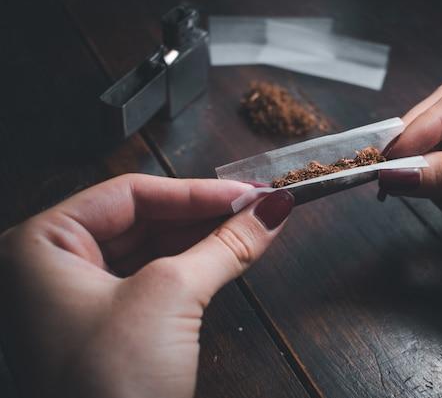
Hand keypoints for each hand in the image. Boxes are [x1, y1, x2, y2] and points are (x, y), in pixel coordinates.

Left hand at [0, 174, 293, 397]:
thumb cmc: (108, 386)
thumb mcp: (170, 298)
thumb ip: (226, 245)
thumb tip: (273, 209)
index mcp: (41, 246)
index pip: (129, 194)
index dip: (196, 191)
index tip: (250, 192)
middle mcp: (53, 267)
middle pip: (142, 220)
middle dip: (204, 214)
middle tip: (258, 206)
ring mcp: (80, 299)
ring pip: (151, 249)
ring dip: (204, 239)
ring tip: (252, 225)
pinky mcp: (108, 326)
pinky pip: (154, 281)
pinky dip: (194, 268)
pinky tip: (228, 254)